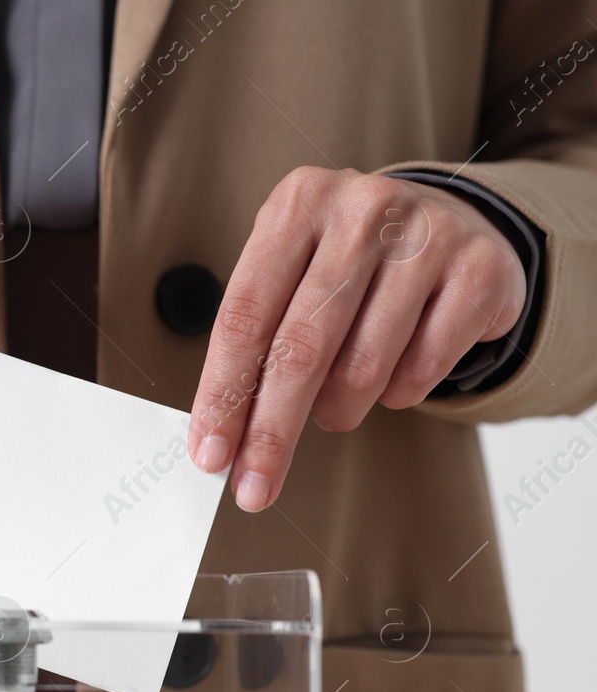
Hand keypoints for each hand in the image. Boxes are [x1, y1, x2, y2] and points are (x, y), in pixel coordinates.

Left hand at [188, 167, 525, 510]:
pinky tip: (393, 374)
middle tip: (253, 487)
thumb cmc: (348, 261)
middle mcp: (363, 210)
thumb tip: (218, 434)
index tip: (210, 454)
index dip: (223, 392)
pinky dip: (397, 393)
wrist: (449, 222)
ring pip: (363, 367)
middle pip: (300, 348)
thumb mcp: (291, 273)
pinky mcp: (481, 271)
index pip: (244, 316)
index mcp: (297, 204)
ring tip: (333, 406)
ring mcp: (429, 235)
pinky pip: (422, 369)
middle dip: (271, 432)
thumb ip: (255, 338)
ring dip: (338, 409)